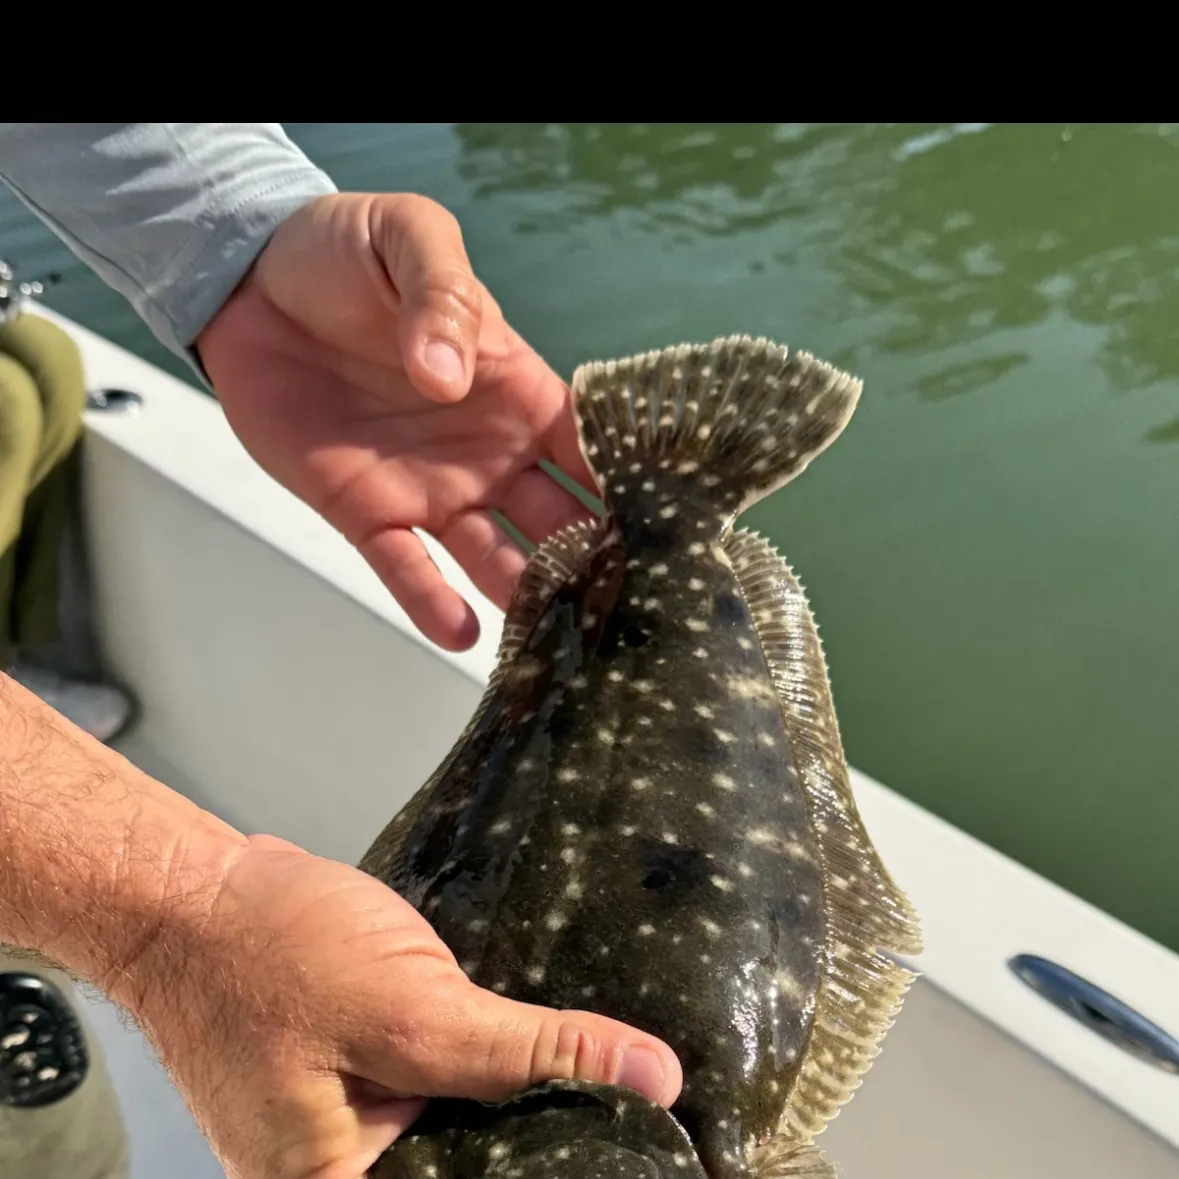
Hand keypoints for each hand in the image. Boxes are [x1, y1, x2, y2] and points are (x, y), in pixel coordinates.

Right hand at [123, 835, 680, 1178]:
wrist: (191, 893)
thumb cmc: (269, 951)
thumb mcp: (412, 1008)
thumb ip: (528, 1053)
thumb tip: (651, 1077)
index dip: (559, 1162)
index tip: (639, 1140)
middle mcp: (335, 1175)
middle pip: (471, 1162)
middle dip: (538, 1118)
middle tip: (626, 1091)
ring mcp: (339, 1126)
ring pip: (456, 1120)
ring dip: (509, 1081)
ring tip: (589, 1057)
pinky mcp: (349, 1075)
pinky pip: (429, 1080)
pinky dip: (473, 1052)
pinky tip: (522, 1029)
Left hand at [197, 192, 595, 651]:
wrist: (252, 284)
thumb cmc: (349, 254)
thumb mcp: (410, 242)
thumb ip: (442, 298)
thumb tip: (451, 380)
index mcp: (519, 393)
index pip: (592, 451)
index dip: (630, 489)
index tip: (672, 531)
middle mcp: (490, 455)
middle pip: (559, 521)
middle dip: (593, 563)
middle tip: (630, 608)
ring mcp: (432, 490)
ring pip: (495, 557)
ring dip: (525, 594)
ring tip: (557, 636)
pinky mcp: (366, 513)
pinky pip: (405, 566)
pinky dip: (431, 601)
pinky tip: (462, 633)